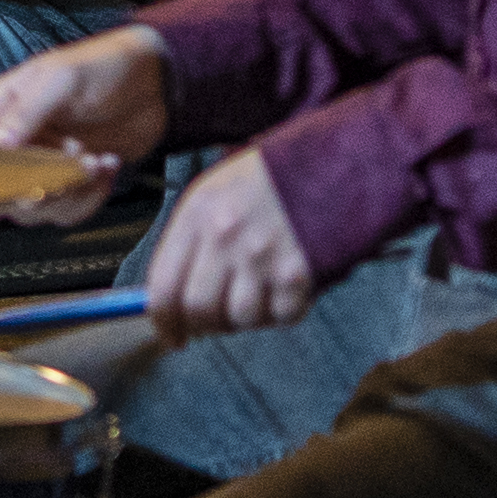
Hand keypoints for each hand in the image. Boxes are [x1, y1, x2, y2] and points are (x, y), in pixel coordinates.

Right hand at [0, 27, 177, 223]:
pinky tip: (105, 166)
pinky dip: (90, 198)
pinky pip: (67, 211)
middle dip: (33, 188)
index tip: (5, 178)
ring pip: (34, 209)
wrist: (155, 82)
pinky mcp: (71, 181)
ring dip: (68, 193)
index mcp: (0, 110)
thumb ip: (24, 113)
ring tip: (92, 160)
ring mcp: (43, 164)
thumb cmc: (103, 66)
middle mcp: (16, 142)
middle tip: (64, 168)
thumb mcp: (59, 79)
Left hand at [138, 143, 319, 335]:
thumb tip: (164, 298)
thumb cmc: (270, 179)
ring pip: (239, 319)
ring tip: (260, 294)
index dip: (164, 322)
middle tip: (218, 321)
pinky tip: (288, 288)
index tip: (172, 336)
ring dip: (247, 317)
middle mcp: (225, 235)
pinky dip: (283, 312)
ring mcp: (262, 255)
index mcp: (198, 213)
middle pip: (198, 310)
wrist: (333, 161)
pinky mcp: (298, 272)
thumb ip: (188, 242)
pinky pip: (281, 317)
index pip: (162, 287)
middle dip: (206, 325)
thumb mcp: (216, 192)